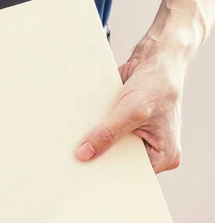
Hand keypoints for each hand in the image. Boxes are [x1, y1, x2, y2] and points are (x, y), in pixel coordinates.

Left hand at [75, 38, 185, 172]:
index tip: (84, 172)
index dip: (108, 172)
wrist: (154, 60)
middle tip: (74, 158)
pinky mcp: (120, 122)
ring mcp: (134, 135)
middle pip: (117, 159)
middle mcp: (149, 148)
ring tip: (70, 142)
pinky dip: (91, 126)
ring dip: (92, 140)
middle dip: (98, 155)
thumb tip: (85, 153)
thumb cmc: (157, 85)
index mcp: (162, 155)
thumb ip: (109, 133)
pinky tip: (75, 126)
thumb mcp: (132, 111)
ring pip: (107, 144)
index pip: (131, 172)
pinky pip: (102, 129)